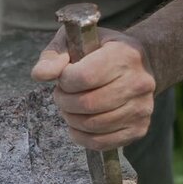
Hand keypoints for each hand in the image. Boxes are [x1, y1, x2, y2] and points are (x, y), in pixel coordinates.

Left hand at [31, 27, 155, 150]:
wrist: (138, 63)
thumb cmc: (100, 51)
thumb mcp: (75, 41)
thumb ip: (53, 56)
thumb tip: (40, 75)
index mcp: (124, 55)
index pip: (84, 77)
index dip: (64, 81)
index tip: (64, 77)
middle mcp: (139, 82)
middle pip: (87, 104)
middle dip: (64, 102)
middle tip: (62, 95)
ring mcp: (142, 108)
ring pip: (93, 125)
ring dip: (71, 119)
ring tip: (70, 107)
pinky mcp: (139, 128)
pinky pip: (103, 142)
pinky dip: (82, 137)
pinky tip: (77, 126)